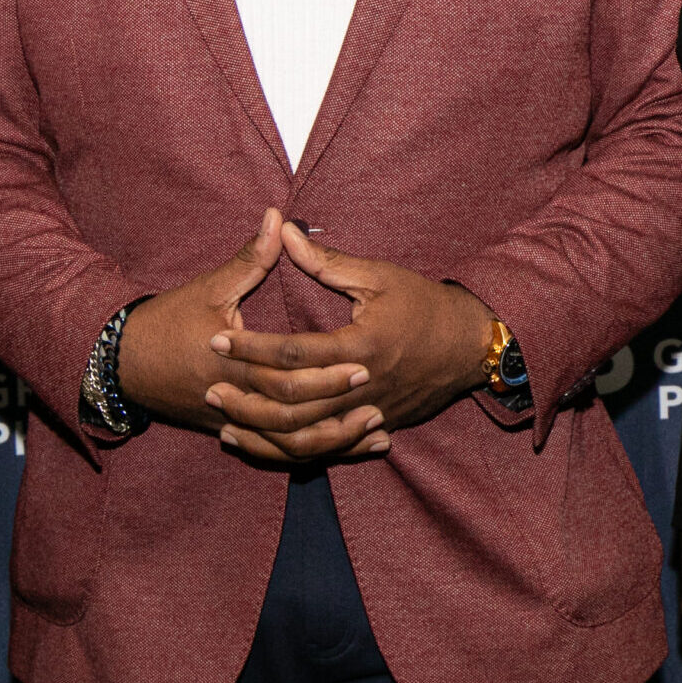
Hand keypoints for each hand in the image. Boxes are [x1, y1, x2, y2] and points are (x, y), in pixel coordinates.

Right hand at [117, 211, 376, 451]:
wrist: (121, 364)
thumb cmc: (167, 322)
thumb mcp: (209, 287)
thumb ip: (250, 258)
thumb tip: (279, 217)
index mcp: (231, 363)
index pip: (285, 374)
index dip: (325, 372)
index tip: (363, 361)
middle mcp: (235, 400)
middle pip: (293, 415)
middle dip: (335, 405)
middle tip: (375, 391)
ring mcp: (233, 423)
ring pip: (289, 447)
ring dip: (334, 441)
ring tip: (377, 432)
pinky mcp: (233, 434)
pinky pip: (278, 455)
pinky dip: (314, 455)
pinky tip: (347, 449)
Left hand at [205, 224, 494, 461]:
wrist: (470, 346)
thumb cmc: (424, 304)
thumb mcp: (378, 276)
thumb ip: (326, 262)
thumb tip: (285, 232)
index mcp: (360, 346)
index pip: (293, 352)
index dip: (251, 347)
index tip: (217, 339)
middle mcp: (362, 387)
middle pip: (293, 404)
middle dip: (247, 397)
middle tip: (210, 387)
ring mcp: (369, 413)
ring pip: (306, 437)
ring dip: (263, 432)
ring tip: (225, 422)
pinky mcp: (374, 427)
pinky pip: (327, 450)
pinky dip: (292, 450)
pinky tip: (263, 443)